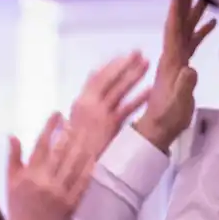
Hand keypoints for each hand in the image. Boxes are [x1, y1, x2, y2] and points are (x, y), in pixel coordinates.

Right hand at [4, 113, 98, 219]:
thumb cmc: (17, 208)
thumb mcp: (11, 182)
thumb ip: (13, 158)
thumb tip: (12, 135)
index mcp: (29, 175)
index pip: (41, 145)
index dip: (50, 127)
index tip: (57, 114)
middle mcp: (44, 182)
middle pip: (60, 152)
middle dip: (69, 133)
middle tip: (77, 118)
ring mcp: (59, 194)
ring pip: (73, 165)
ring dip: (82, 147)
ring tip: (88, 132)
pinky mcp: (70, 205)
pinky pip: (82, 184)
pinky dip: (88, 170)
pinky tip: (95, 157)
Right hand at [65, 52, 149, 166]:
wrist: (68, 167)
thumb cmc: (69, 149)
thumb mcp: (70, 124)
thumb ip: (81, 107)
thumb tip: (84, 96)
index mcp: (79, 103)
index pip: (95, 78)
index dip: (110, 66)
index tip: (123, 56)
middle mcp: (88, 105)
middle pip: (108, 79)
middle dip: (124, 64)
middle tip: (139, 52)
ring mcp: (99, 114)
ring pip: (119, 90)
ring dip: (133, 75)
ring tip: (147, 63)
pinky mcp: (109, 127)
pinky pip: (127, 109)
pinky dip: (139, 99)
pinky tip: (150, 90)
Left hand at [134, 0, 215, 151]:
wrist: (159, 128)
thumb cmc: (168, 116)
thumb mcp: (177, 102)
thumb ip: (184, 85)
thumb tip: (191, 68)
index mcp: (171, 61)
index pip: (173, 30)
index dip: (176, 10)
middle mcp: (172, 56)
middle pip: (179, 25)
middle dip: (185, 5)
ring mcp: (176, 61)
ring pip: (186, 32)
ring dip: (194, 15)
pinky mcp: (182, 68)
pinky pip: (191, 44)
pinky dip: (200, 32)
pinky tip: (210, 25)